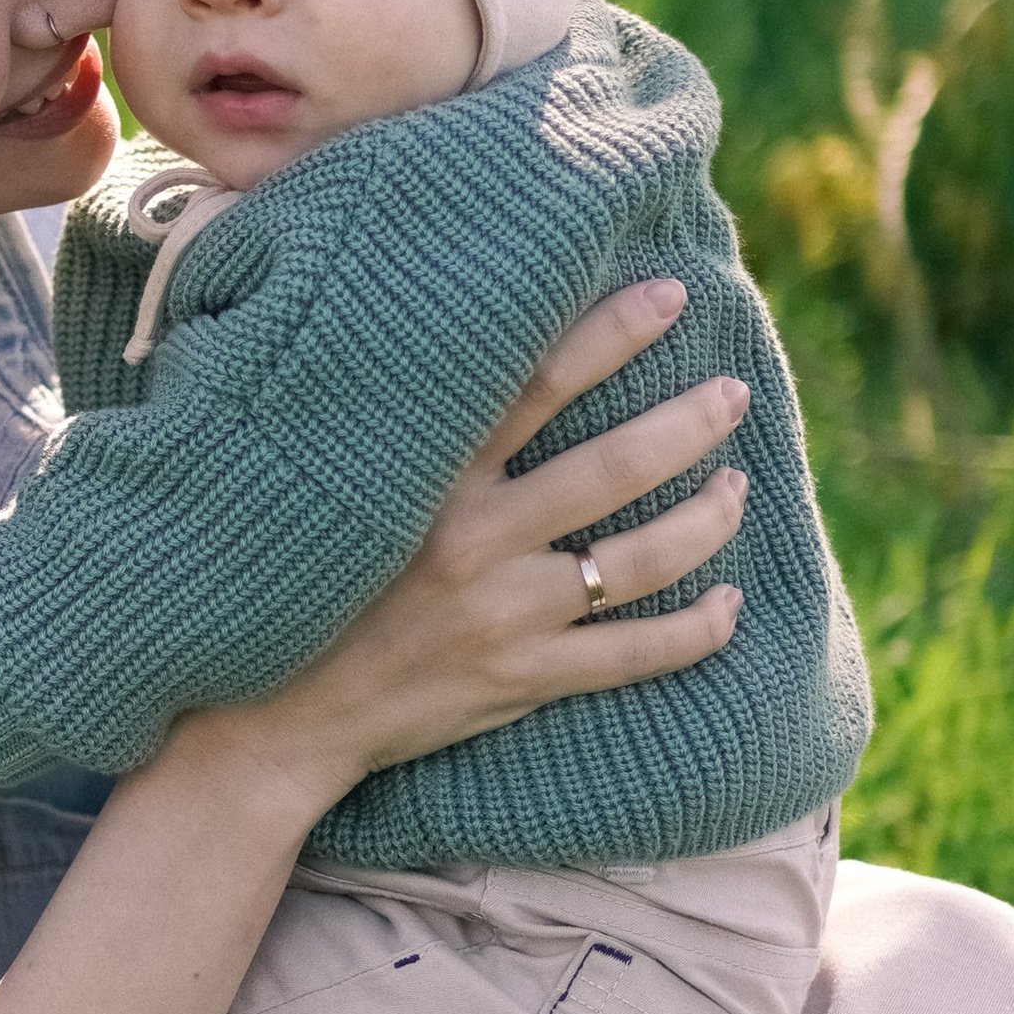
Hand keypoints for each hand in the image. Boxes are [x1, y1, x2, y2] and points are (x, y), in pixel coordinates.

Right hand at [189, 277, 752, 834]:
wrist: (277, 719)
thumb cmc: (309, 585)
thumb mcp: (344, 490)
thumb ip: (408, 434)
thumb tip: (455, 348)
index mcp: (429, 479)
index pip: (535, 384)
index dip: (609, 333)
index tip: (669, 294)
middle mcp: (473, 540)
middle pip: (611, 467)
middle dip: (687, 423)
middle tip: (733, 392)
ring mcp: (504, 615)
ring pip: (639, 559)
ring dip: (705, 520)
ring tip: (736, 489)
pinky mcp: (521, 680)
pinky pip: (634, 655)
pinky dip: (695, 630)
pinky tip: (729, 606)